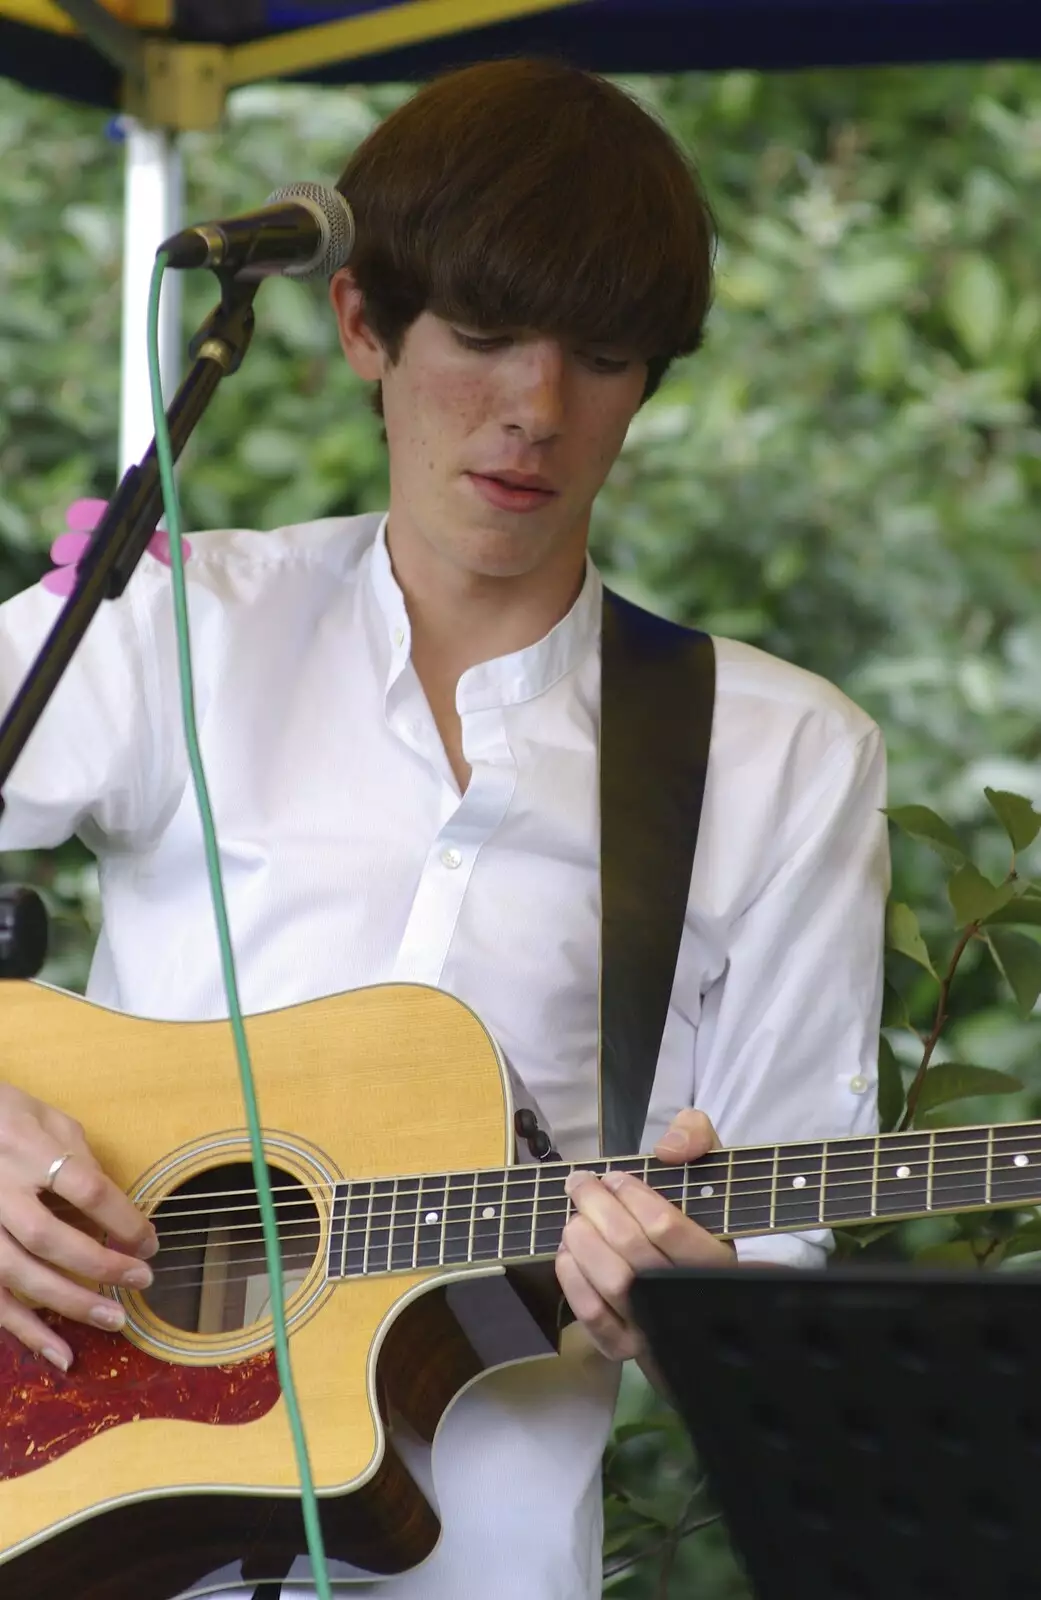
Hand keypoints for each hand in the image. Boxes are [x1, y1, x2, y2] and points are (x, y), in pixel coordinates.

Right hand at [0, 1085, 157, 1370]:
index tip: (150, 1241)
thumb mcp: (49, 1120)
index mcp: (27, 1149)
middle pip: (49, 1236)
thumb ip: (80, 1160)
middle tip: (143, 1280)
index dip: (124, 1219)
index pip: (86, 1188)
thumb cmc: (7, 1116)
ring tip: (113, 1319)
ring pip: (17, 1274)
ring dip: (68, 1302)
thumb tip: (114, 1210)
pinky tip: (60, 1353)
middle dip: (99, 1265)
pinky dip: (26, 1331)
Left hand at [555, 1108, 734, 1361]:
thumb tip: (667, 1150)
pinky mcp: (630, 1346)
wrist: (703, 1280)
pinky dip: (573, 1282)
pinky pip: (595, 1318)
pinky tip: (568, 1254)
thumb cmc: (701, 1215)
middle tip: (579, 1184)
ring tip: (574, 1218)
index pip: (666, 1226)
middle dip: (596, 1209)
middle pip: (631, 1251)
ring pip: (612, 1284)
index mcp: (720, 1257)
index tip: (613, 1177)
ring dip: (582, 1241)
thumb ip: (696, 1137)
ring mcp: (660, 1327)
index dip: (631, 1195)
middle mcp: (691, 1298)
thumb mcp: (708, 1164)